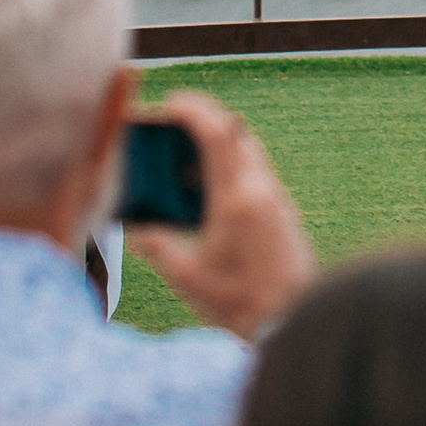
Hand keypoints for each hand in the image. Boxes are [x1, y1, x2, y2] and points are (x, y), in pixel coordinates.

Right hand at [130, 88, 315, 338]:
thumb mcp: (186, 275)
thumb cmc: (239, 303)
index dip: (192, 110)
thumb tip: (133, 228)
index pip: (217, 133)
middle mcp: (262, 190)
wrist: (291, 321)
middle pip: (235, 133)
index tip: (169, 104)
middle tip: (173, 122)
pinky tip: (208, 194)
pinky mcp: (283, 213)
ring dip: (219, 145)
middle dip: (204, 119)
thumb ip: (156, 245)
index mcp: (237, 198)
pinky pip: (255, 174)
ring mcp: (277, 200)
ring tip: (184, 162)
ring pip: (247, 152)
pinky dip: (231, 168)